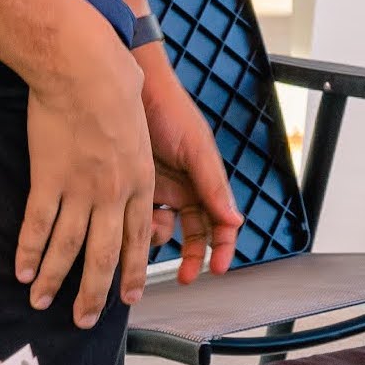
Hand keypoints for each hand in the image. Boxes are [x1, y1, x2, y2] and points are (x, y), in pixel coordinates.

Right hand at [18, 16, 161, 323]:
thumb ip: (138, 148)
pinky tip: (22, 270)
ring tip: (41, 302)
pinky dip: (28, 251)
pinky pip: (37, 225)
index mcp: (140, 181)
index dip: (130, 273)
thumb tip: (135, 147)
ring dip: (55, 281)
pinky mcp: (48, 179)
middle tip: (84, 319)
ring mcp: (80, 189)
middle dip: (93, 294)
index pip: (136, 240)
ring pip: (68, 249)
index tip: (127, 297)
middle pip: (103, 256)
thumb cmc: (114, 82)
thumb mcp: (140, 122)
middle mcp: (113, 194)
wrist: (84, 70)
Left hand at [139, 49, 241, 285]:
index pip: (220, 222)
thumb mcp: (196, 148)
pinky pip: (134, 218)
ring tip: (152, 228)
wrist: (130, 89)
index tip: (219, 267)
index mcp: (205, 181)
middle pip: (193, 234)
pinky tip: (130, 220)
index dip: (223, 247)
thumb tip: (234, 220)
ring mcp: (157, 190)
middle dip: (192, 256)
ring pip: (162, 230)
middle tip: (186, 276)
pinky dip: (134, 226)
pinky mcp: (130, 188)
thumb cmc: (169, 110)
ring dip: (159, 238)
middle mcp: (183, 189)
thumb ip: (213, 185)